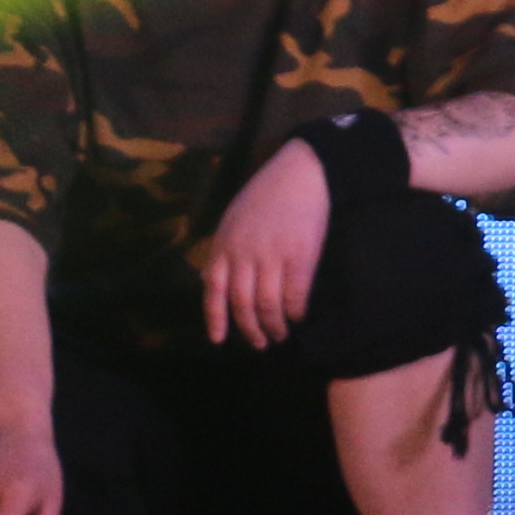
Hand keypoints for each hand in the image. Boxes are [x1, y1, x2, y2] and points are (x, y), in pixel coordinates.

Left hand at [200, 140, 327, 348]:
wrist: (302, 172)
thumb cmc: (267, 194)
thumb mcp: (233, 220)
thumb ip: (224, 249)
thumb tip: (212, 280)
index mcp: (224, 246)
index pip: (213, 290)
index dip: (215, 318)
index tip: (220, 340)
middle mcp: (243, 255)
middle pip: (241, 303)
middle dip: (250, 329)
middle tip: (261, 343)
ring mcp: (272, 256)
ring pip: (266, 304)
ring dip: (274, 325)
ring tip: (282, 334)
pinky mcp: (300, 255)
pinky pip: (295, 294)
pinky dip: (296, 310)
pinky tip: (300, 316)